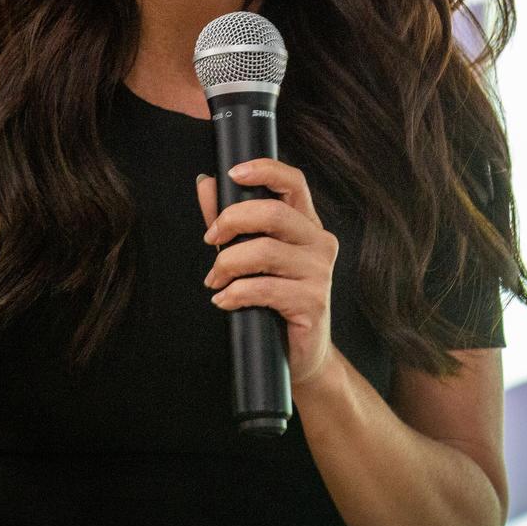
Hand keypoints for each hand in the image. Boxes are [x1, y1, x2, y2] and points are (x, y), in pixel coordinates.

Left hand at [195, 161, 338, 387]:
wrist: (300, 355)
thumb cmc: (275, 301)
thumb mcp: (250, 255)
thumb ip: (230, 219)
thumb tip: (206, 183)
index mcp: (306, 225)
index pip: (294, 182)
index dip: (264, 170)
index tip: (232, 174)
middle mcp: (320, 242)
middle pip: (273, 213)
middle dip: (231, 221)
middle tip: (210, 239)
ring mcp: (320, 272)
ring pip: (265, 251)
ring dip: (227, 264)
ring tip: (214, 280)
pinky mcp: (313, 302)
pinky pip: (264, 288)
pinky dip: (235, 294)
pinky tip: (224, 301)